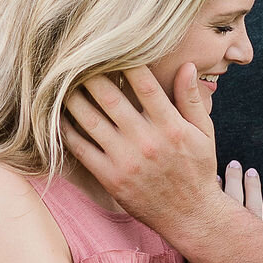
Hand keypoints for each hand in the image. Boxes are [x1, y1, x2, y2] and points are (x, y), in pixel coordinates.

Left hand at [63, 66, 228, 243]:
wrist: (191, 216)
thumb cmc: (198, 171)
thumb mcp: (204, 133)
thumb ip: (192, 100)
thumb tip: (185, 66)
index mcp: (170, 126)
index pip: (144, 84)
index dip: (125, 61)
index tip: (110, 46)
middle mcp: (146, 140)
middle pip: (109, 97)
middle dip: (90, 74)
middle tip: (76, 57)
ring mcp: (126, 160)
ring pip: (90, 120)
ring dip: (72, 97)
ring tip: (61, 81)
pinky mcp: (110, 178)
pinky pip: (81, 149)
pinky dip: (66, 130)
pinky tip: (58, 115)